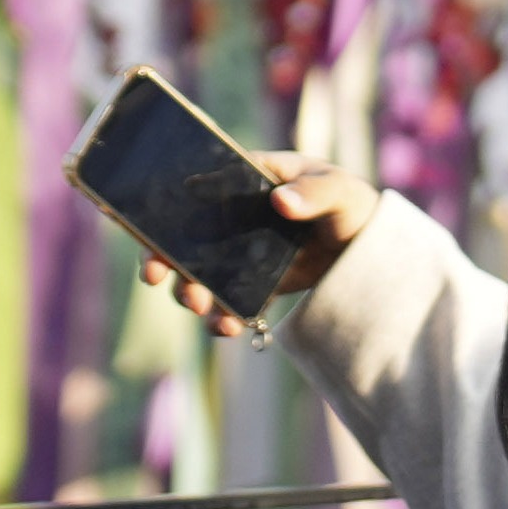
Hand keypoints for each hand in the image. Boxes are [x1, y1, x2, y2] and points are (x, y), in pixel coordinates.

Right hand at [139, 158, 377, 345]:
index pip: (192, 189)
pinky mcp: (252, 286)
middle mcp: (231, 219)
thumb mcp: (339, 190)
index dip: (158, 206)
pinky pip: (227, 303)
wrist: (370, 250)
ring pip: (197, 275)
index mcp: (244, 182)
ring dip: (189, 292)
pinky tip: (228, 326)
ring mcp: (238, 255)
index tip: (137, 225)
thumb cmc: (351, 204)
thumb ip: (314, 192)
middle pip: (180, 238)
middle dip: (162, 260)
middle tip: (156, 276)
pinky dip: (222, 318)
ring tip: (203, 307)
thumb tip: (281, 201)